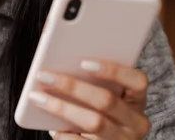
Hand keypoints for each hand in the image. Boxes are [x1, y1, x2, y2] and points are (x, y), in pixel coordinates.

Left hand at [29, 60, 150, 138]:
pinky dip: (63, 133)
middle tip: (44, 75)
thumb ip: (88, 73)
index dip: (113, 70)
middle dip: (72, 85)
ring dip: (61, 108)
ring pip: (94, 122)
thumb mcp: (104, 93)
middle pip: (106, 100)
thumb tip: (56, 44)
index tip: (83, 62)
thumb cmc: (98, 110)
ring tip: (37, 97)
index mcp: (136, 100)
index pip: (137, 81)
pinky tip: (49, 125)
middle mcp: (135, 122)